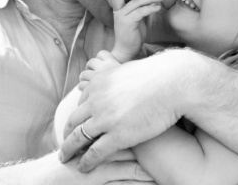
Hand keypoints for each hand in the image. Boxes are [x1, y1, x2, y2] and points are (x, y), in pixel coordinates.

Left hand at [59, 49, 201, 171]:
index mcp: (99, 83)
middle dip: (67, 134)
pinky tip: (84, 168)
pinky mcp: (118, 135)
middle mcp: (97, 100)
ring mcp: (106, 119)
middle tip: (64, 144)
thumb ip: (119, 77)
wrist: (173, 82)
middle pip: (74, 121)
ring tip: (66, 159)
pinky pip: (95, 152)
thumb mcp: (129, 71)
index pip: (81, 103)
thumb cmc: (159, 76)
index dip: (78, 116)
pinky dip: (86, 162)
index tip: (76, 125)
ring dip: (69, 150)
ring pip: (78, 139)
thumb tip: (121, 78)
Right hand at [99, 0, 162, 62]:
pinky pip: (140, 12)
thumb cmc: (133, 35)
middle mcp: (117, 12)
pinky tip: (158, 8)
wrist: (127, 51)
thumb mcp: (136, 20)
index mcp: (118, 11)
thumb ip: (138, 10)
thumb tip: (150, 0)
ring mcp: (121, 17)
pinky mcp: (128, 23)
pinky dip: (150, 8)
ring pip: (135, 3)